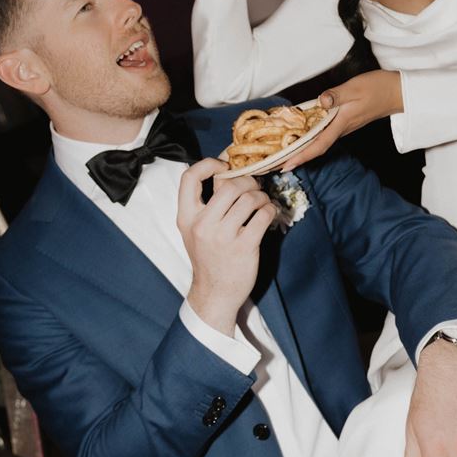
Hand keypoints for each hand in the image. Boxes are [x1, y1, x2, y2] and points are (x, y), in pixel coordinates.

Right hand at [177, 157, 276, 333]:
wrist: (215, 293)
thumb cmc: (209, 258)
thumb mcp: (196, 230)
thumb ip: (205, 204)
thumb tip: (226, 169)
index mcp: (186, 217)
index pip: (189, 176)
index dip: (208, 163)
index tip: (224, 166)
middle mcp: (202, 224)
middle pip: (229, 184)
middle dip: (247, 180)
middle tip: (254, 187)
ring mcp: (223, 236)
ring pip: (249, 198)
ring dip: (262, 196)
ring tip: (262, 202)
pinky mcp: (244, 246)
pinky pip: (263, 215)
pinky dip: (270, 210)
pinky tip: (268, 214)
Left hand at [278, 71, 403, 170]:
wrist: (396, 92)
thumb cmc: (377, 88)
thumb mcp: (355, 88)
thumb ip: (337, 95)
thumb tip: (321, 101)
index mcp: (341, 123)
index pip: (318, 145)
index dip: (302, 156)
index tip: (286, 166)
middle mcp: (340, 129)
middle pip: (315, 149)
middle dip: (295, 158)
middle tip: (274, 166)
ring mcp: (342, 127)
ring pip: (318, 143)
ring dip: (300, 150)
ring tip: (282, 155)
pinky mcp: (344, 123)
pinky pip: (323, 135)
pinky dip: (310, 139)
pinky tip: (301, 137)